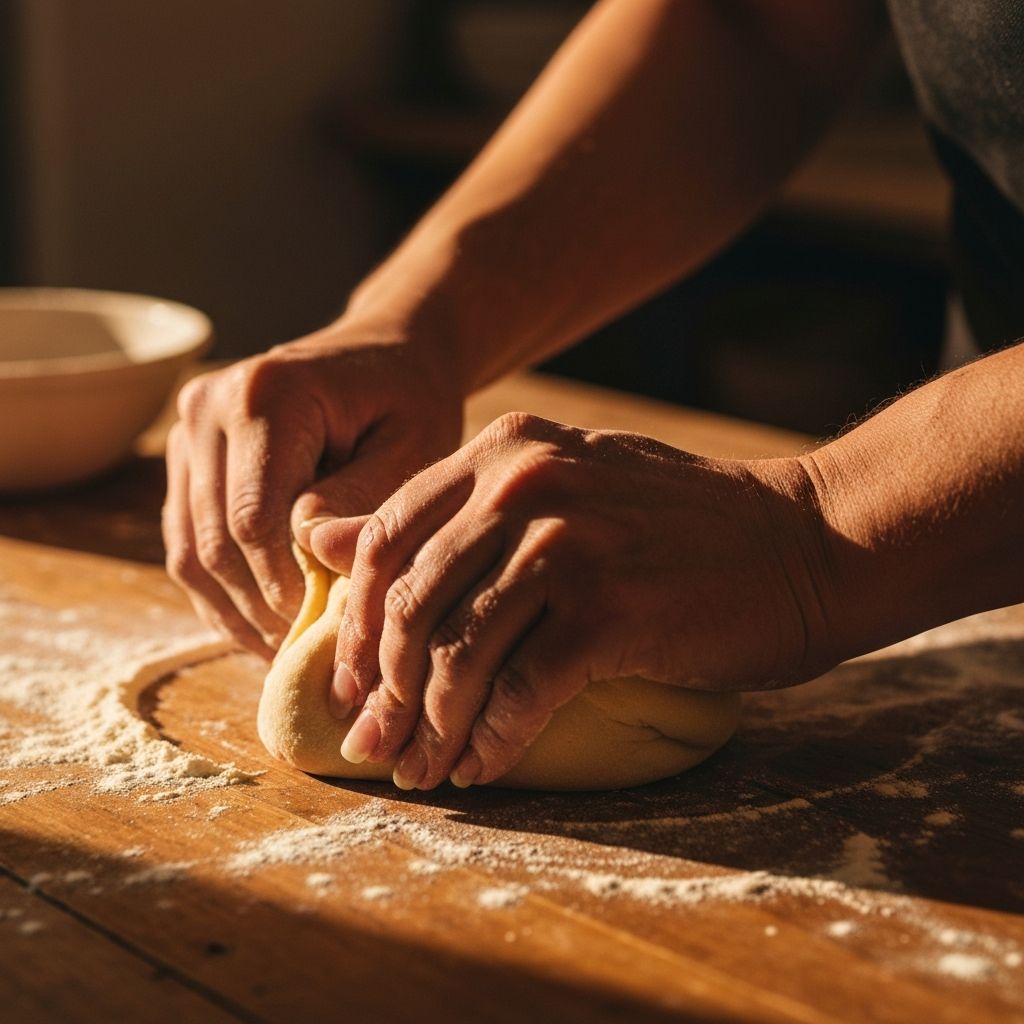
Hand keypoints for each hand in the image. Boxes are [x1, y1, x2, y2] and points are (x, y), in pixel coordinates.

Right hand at [162, 323, 462, 657]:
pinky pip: (186, 545)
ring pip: (190, 552)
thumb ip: (362, 499)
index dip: (285, 588)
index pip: (253, 519)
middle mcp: (208, 408)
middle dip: (261, 609)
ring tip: (287, 652)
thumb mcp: (413, 445)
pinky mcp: (186, 462)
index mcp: (266, 395)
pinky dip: (222, 594)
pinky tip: (265, 626)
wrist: (384, 355)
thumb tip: (311, 557)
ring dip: (236, 612)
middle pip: (213, 541)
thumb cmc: (410, 400)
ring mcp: (188, 434)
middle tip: (309, 655)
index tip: (327, 630)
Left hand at [311, 412, 830, 789]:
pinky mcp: (609, 607)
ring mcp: (567, 540)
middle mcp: (523, 482)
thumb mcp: (561, 488)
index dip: (358, 623)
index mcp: (503, 450)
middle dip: (382, 689)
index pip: (387, 539)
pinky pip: (520, 692)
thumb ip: (452, 512)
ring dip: (432, 729)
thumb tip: (325, 543)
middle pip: (411, 604)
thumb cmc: (677, 527)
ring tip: (422, 770)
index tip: (354, 683)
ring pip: (458, 654)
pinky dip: (493, 741)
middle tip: (371, 744)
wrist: (805, 542)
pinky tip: (485, 768)